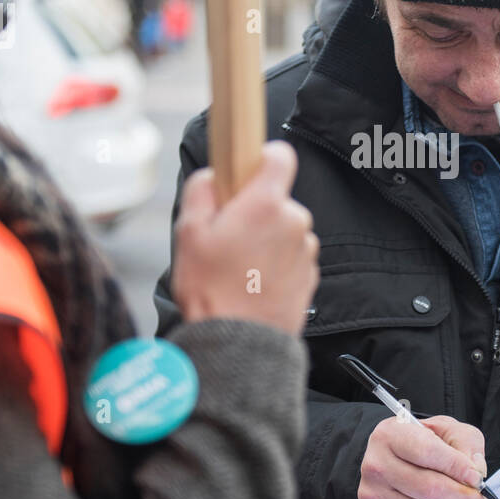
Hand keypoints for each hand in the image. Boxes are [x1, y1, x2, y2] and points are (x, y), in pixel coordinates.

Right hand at [170, 140, 319, 336]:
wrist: (237, 343)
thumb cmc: (210, 288)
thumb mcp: (188, 232)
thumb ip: (201, 190)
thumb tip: (213, 176)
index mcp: (266, 204)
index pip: (281, 155)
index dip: (263, 157)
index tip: (246, 173)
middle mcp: (295, 221)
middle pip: (277, 199)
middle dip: (255, 211)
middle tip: (227, 238)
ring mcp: (306, 250)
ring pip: (285, 229)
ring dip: (266, 240)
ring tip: (238, 268)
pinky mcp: (311, 275)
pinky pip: (292, 256)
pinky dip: (276, 264)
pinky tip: (254, 283)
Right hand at [358, 414, 489, 498]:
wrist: (394, 462)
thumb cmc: (423, 444)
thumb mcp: (446, 430)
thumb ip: (465, 443)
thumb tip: (475, 472)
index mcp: (389, 435)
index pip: (427, 452)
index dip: (457, 467)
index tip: (477, 478)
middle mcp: (375, 465)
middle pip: (428, 489)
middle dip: (463, 497)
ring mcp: (372, 496)